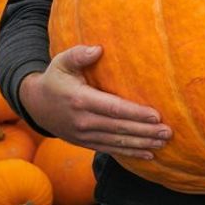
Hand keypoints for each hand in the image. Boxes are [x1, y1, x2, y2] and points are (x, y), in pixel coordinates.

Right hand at [19, 45, 171, 159]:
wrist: (35, 105)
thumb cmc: (55, 78)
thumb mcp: (62, 62)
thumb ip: (79, 54)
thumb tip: (98, 49)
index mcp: (80, 100)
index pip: (113, 109)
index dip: (135, 113)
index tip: (156, 116)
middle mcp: (83, 121)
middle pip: (119, 128)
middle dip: (145, 131)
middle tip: (168, 132)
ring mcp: (84, 135)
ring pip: (117, 142)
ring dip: (142, 144)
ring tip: (164, 143)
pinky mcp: (85, 143)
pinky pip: (110, 149)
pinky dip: (130, 153)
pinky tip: (149, 154)